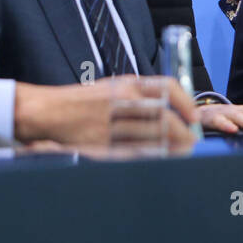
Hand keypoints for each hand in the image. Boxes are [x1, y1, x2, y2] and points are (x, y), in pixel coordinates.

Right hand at [13, 76, 198, 155]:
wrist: (49, 111)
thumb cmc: (84, 101)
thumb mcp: (112, 87)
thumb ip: (140, 95)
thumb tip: (173, 110)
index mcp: (126, 83)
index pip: (166, 87)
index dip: (185, 102)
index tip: (194, 117)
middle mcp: (121, 100)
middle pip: (164, 117)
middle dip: (183, 132)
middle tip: (192, 141)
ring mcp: (112, 123)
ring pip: (153, 138)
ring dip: (172, 147)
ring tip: (182, 152)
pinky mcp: (103, 143)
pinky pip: (134, 153)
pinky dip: (151, 157)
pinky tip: (160, 159)